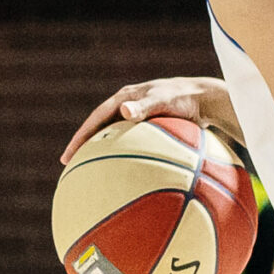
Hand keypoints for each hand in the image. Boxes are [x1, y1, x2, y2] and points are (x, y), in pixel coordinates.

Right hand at [61, 77, 232, 163]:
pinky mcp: (146, 128)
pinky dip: (121, 157)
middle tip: (68, 166)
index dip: (80, 138)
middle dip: (83, 147)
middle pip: (98, 129)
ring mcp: (135, 118)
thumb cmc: (185, 98)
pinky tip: (122, 175)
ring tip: (89, 172)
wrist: (205, 98)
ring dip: (100, 152)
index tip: (68, 156)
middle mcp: (126, 107)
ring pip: (111, 137)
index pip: (95, 119)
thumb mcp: (164, 100)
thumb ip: (145, 106)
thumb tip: (124, 111)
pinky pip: (128, 144)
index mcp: (124, 98)